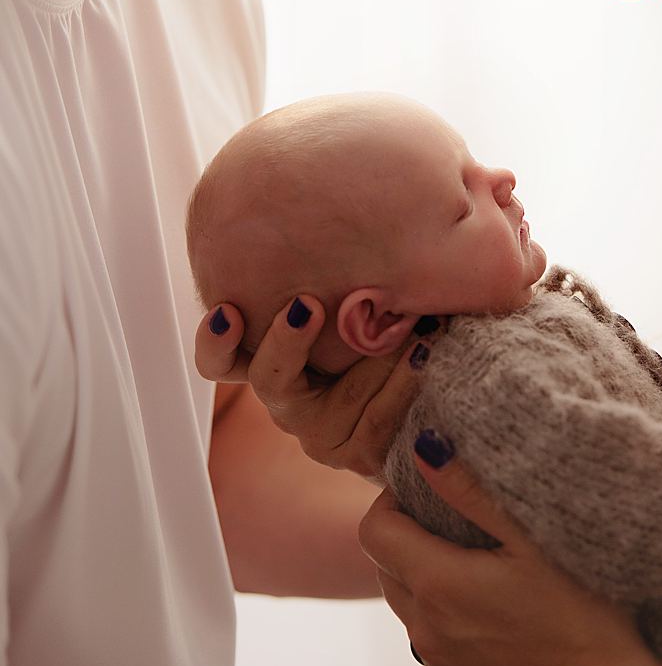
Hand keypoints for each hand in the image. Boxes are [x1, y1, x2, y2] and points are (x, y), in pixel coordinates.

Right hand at [194, 295, 431, 479]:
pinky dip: (405, 380)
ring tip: (409, 324)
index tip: (227, 310)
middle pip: (267, 378)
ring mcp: (322, 433)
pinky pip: (380, 418)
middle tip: (306, 305)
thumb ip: (350, 278)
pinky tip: (427, 353)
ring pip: (340, 395)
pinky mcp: (359, 454)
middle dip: (285, 341)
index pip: (222, 360)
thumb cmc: (395, 330)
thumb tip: (350, 211)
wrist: (440, 398)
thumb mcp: (368, 302)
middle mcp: (289, 401)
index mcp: (277, 362)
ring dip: (378, 354)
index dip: (216, 340)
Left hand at [359, 441, 661, 665]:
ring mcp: (436, 665)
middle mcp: (424, 629)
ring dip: (430, 577)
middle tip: (463, 519)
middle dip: (412, 535)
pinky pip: (434, 642)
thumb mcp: (536, 540)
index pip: (372, 530)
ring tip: (487, 564)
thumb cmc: (586, 619)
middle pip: (388, 566)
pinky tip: (500, 612)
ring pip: (410, 606)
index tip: (430, 489)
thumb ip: (474, 491)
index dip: (392, 499)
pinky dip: (450, 618)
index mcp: (437, 584)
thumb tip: (426, 449)